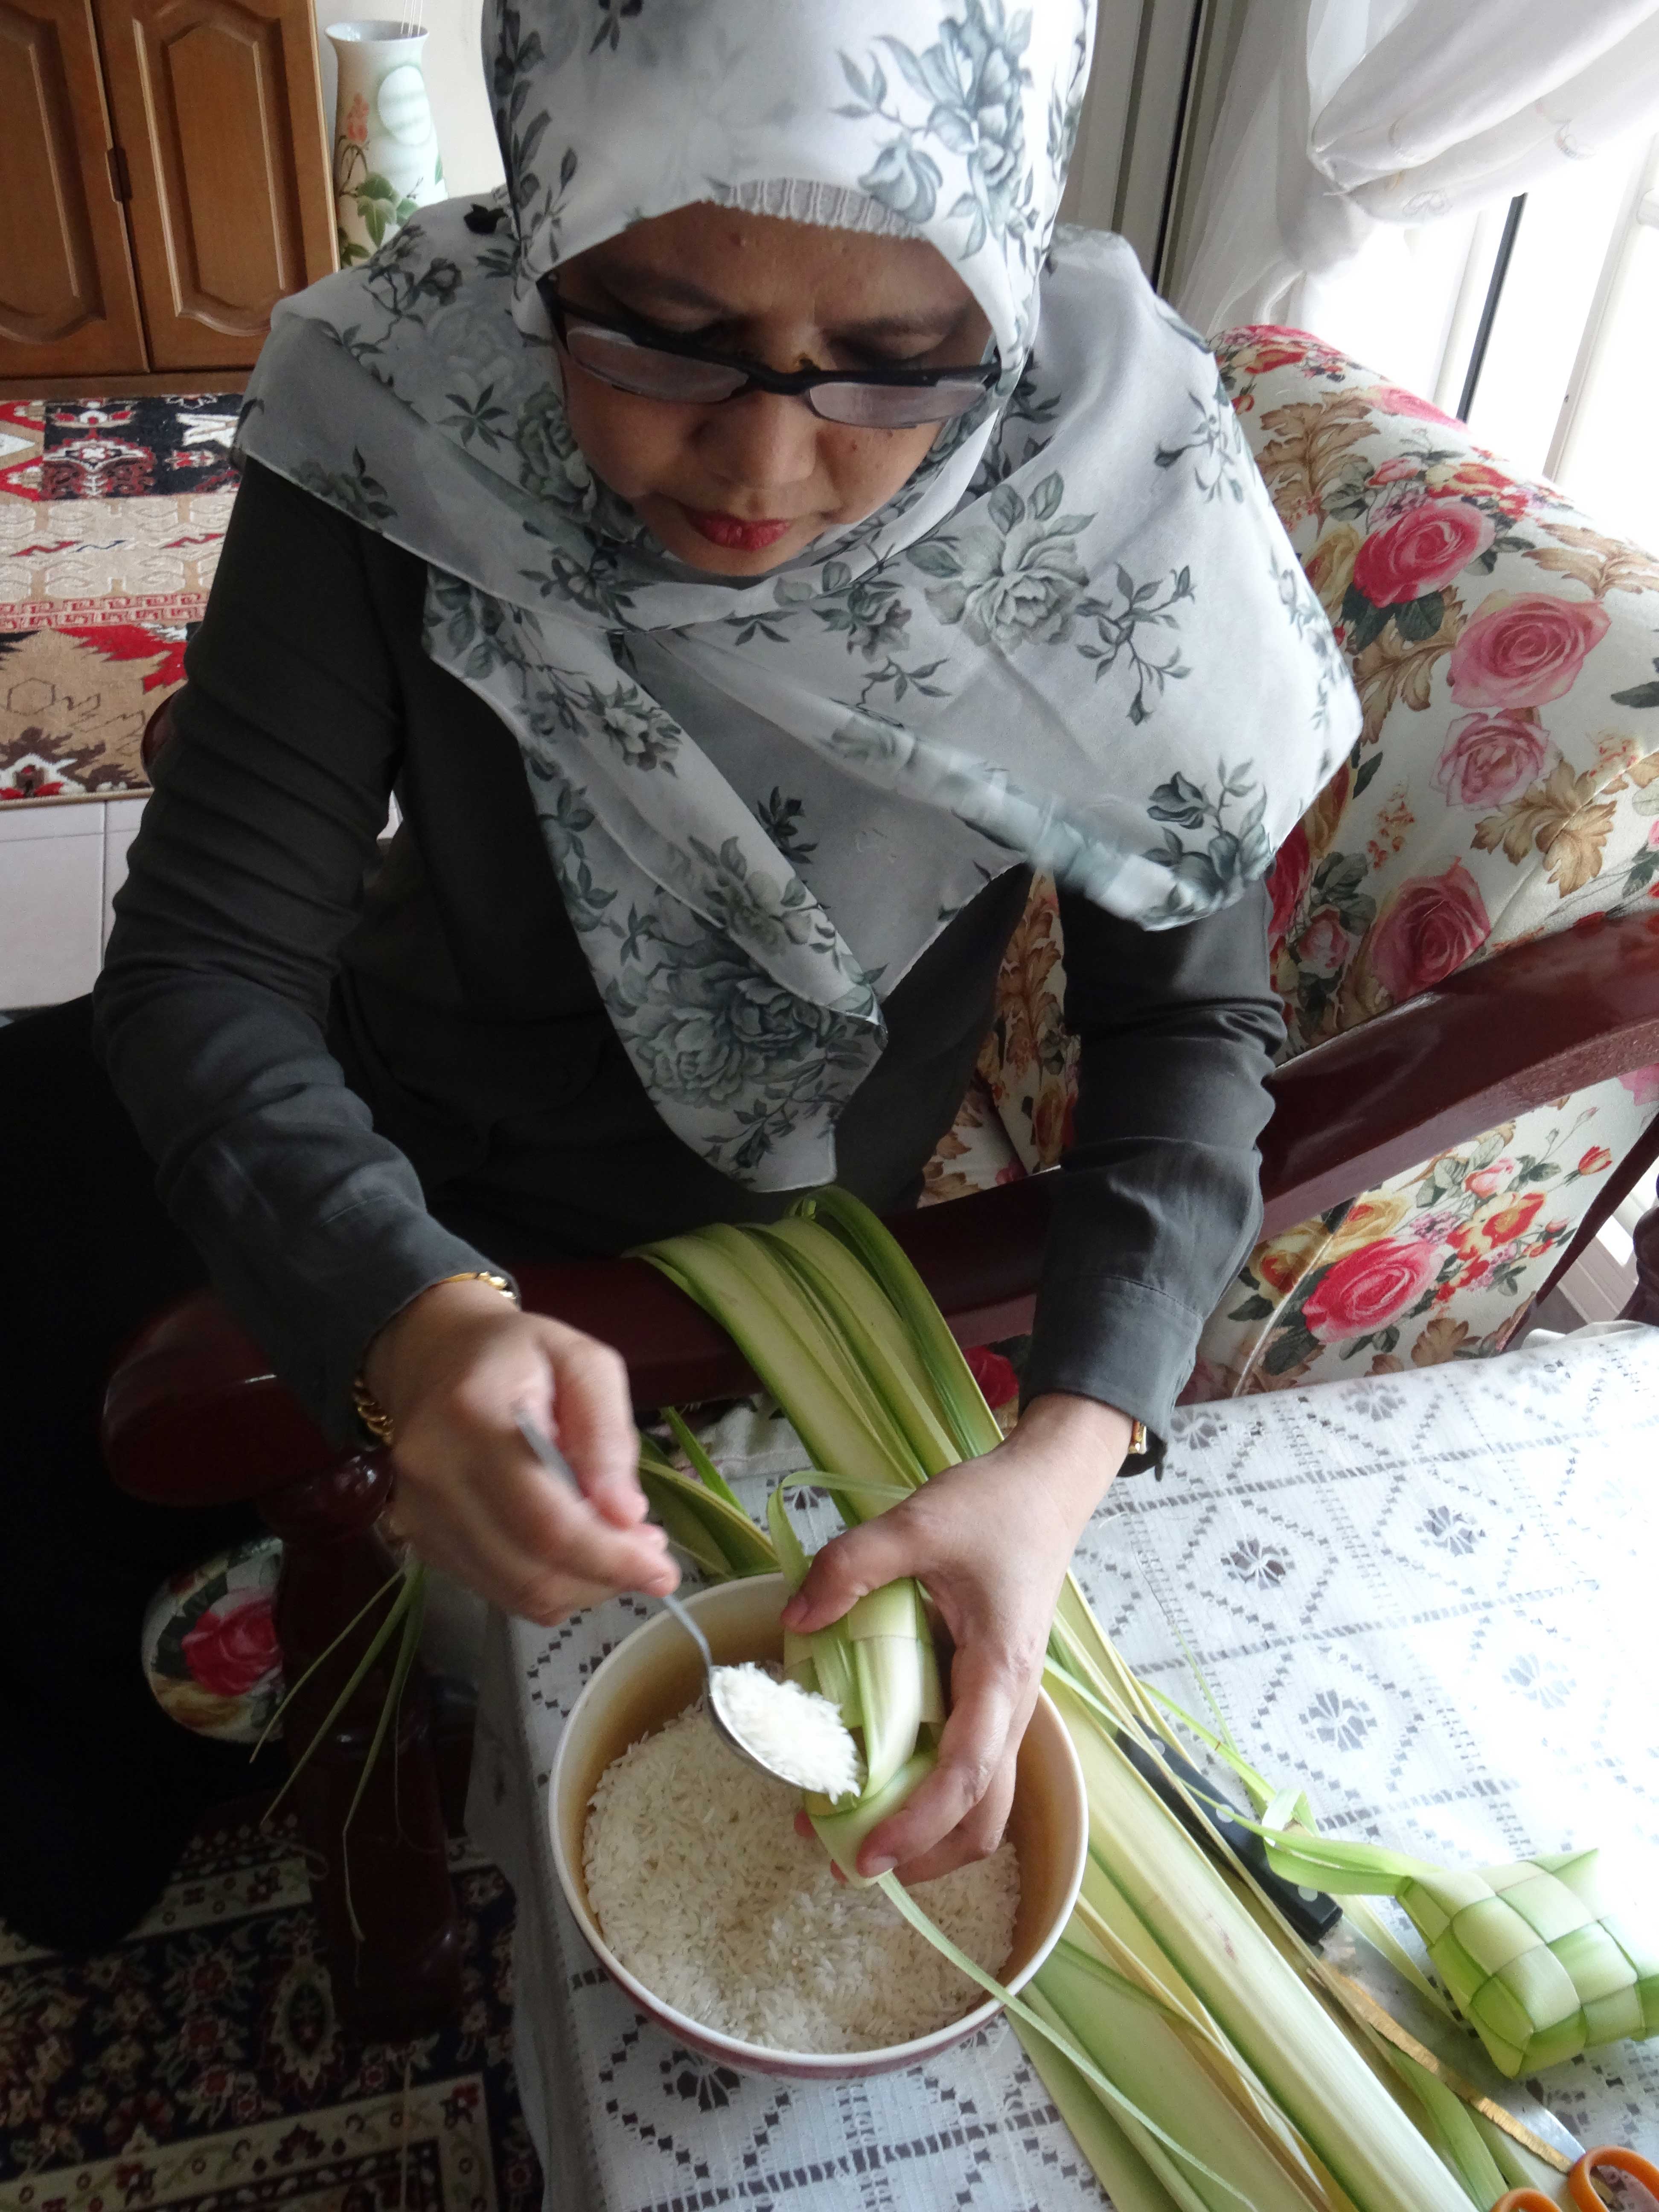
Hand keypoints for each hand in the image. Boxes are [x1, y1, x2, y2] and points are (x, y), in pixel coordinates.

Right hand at [362, 1278, 678, 1622]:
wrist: (434, 1355)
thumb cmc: (518, 1354)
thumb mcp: (583, 1362)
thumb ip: (607, 1433)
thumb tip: (626, 1515)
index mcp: (472, 1419)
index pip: (546, 1522)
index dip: (609, 1558)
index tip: (663, 1572)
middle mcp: (434, 1476)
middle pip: (531, 1571)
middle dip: (603, 1578)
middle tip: (649, 1556)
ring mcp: (418, 1516)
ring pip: (516, 1592)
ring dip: (580, 1587)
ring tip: (616, 1547)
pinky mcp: (420, 1540)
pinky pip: (497, 1589)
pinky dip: (548, 1584)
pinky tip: (573, 1548)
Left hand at [782, 1393, 1130, 1882]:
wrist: (1045, 1489)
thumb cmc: (992, 1508)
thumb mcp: (916, 1523)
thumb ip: (852, 1566)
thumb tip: (795, 1619)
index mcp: (1000, 1671)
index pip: (967, 1773)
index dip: (921, 1823)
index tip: (870, 1857)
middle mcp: (1011, 1700)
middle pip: (986, 1812)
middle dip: (924, 1853)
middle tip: (849, 1861)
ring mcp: (1005, 1700)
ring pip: (984, 1797)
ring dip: (929, 1829)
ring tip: (856, 1832)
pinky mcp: (992, 1690)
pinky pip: (969, 1760)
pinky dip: (931, 1789)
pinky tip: (880, 1773)